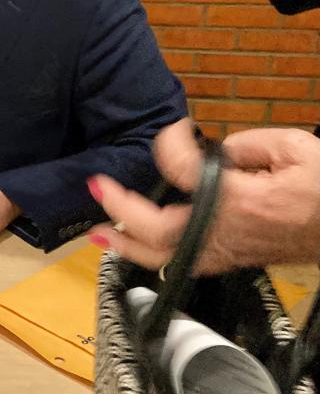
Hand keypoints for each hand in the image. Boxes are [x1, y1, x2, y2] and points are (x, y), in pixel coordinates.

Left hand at [87, 119, 319, 272]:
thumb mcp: (295, 148)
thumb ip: (248, 143)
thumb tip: (215, 151)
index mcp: (238, 199)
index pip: (183, 167)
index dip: (172, 141)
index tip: (179, 128)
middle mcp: (223, 230)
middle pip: (158, 227)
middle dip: (122, 207)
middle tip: (98, 187)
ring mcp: (225, 250)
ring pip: (164, 256)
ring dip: (127, 244)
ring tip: (98, 234)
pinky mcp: (230, 260)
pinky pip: (183, 264)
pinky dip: (154, 258)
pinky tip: (136, 251)